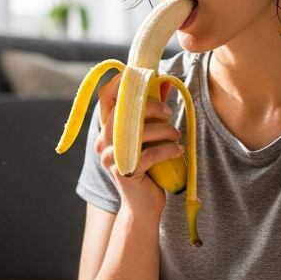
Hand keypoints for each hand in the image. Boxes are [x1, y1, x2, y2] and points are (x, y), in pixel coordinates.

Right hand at [94, 72, 183, 217]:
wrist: (143, 205)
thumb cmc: (148, 166)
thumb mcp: (150, 136)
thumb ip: (153, 111)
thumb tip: (167, 82)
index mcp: (106, 128)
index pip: (106, 97)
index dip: (121, 81)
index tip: (143, 74)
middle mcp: (103, 141)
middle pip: (126, 110)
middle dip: (152, 107)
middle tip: (170, 112)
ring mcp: (111, 157)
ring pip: (140, 132)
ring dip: (165, 130)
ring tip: (177, 136)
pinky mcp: (124, 172)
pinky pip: (150, 154)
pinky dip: (168, 150)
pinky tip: (178, 151)